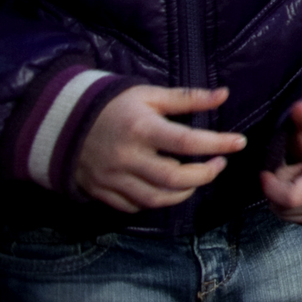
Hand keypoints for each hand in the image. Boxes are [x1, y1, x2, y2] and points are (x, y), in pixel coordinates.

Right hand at [70, 84, 249, 213]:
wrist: (62, 124)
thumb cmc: (114, 105)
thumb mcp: (149, 94)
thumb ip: (187, 98)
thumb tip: (224, 94)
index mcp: (141, 129)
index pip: (186, 142)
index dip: (217, 143)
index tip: (239, 142)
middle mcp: (127, 158)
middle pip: (173, 178)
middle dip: (204, 175)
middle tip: (219, 164)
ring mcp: (113, 179)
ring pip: (156, 198)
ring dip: (185, 192)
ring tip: (198, 177)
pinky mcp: (103, 192)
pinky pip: (135, 206)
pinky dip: (157, 201)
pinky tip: (170, 189)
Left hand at [260, 99, 301, 225]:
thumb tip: (300, 108)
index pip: (291, 197)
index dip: (272, 187)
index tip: (266, 172)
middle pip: (286, 206)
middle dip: (277, 189)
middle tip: (287, 169)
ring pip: (288, 214)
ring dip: (281, 198)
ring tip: (295, 178)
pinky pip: (296, 219)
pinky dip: (289, 206)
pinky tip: (299, 188)